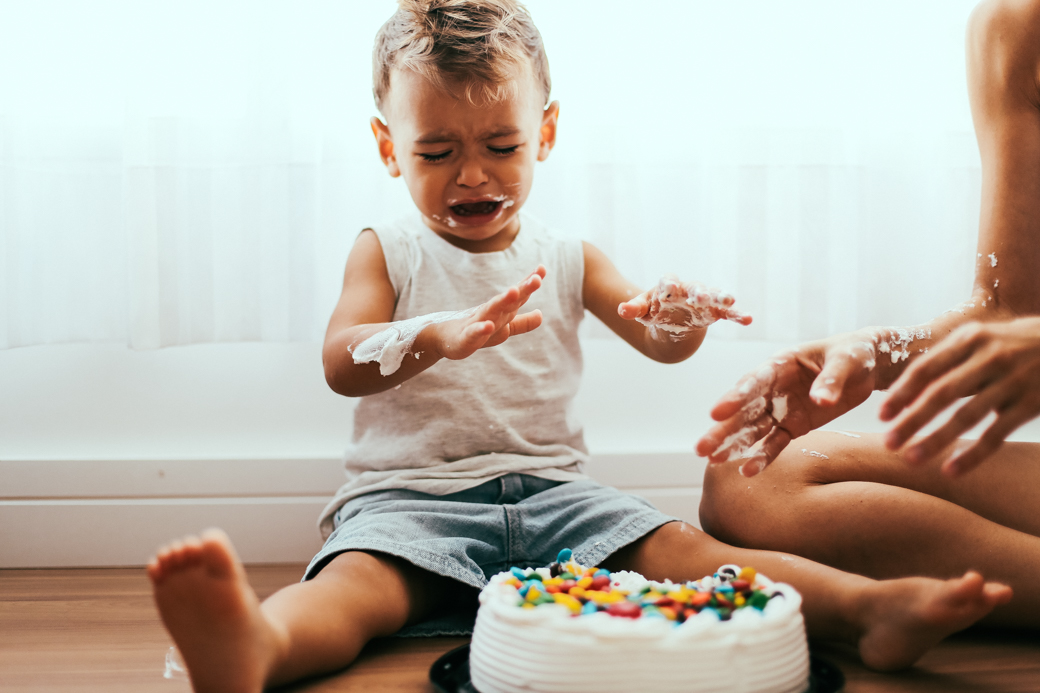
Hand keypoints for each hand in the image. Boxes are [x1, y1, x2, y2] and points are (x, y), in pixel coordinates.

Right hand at [427, 266, 545, 359]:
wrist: (442, 339)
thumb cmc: (474, 330)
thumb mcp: (501, 328)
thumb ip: (521, 323)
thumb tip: (541, 315)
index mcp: (501, 311)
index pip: (518, 295)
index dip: (530, 283)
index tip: (542, 269)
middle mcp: (490, 313)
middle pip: (509, 300)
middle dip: (522, 289)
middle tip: (536, 279)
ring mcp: (476, 324)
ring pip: (491, 311)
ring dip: (503, 301)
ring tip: (513, 292)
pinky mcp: (464, 338)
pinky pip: (473, 333)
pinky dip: (480, 329)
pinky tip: (488, 326)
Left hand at [618, 275, 751, 337]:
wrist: (672, 319)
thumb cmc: (656, 310)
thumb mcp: (643, 310)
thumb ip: (633, 309)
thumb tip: (621, 310)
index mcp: (668, 286)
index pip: (668, 281)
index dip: (668, 285)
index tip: (670, 288)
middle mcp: (688, 289)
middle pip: (694, 287)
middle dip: (697, 291)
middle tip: (700, 295)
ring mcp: (704, 299)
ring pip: (714, 295)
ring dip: (721, 297)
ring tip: (730, 299)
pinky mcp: (715, 311)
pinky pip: (727, 312)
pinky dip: (737, 314)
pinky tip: (748, 319)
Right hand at [695, 328, 879, 475]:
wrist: (867, 367)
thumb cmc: (854, 354)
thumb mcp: (847, 360)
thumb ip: (831, 380)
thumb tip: (820, 401)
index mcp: (780, 364)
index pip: (753, 382)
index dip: (734, 397)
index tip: (716, 413)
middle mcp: (773, 388)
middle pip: (743, 410)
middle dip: (722, 429)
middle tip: (701, 448)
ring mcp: (781, 408)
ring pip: (752, 429)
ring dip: (733, 445)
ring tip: (712, 462)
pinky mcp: (793, 426)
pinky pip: (775, 443)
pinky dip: (762, 457)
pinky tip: (748, 471)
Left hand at [880, 318, 1039, 475]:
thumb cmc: (1014, 344)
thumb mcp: (981, 339)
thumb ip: (946, 360)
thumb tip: (903, 395)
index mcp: (970, 338)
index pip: (926, 368)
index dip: (901, 393)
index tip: (881, 416)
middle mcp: (989, 357)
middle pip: (941, 393)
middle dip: (912, 420)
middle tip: (888, 444)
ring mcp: (1012, 380)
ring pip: (966, 416)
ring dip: (935, 440)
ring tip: (911, 459)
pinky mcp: (1031, 403)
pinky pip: (996, 434)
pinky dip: (972, 454)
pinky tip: (951, 470)